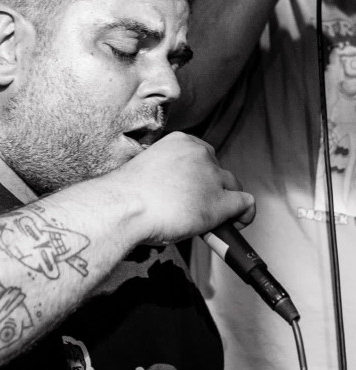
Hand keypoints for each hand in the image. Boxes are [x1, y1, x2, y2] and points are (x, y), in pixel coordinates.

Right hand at [108, 131, 254, 245]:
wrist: (124, 208)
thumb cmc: (123, 196)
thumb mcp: (146, 174)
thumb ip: (164, 176)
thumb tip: (171, 195)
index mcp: (179, 142)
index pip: (202, 156)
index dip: (199, 176)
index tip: (191, 190)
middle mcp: (200, 153)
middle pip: (219, 171)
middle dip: (211, 189)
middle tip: (194, 209)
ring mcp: (212, 177)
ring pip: (233, 187)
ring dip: (224, 203)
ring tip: (206, 222)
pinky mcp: (220, 201)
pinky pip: (246, 205)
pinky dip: (242, 217)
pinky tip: (231, 226)